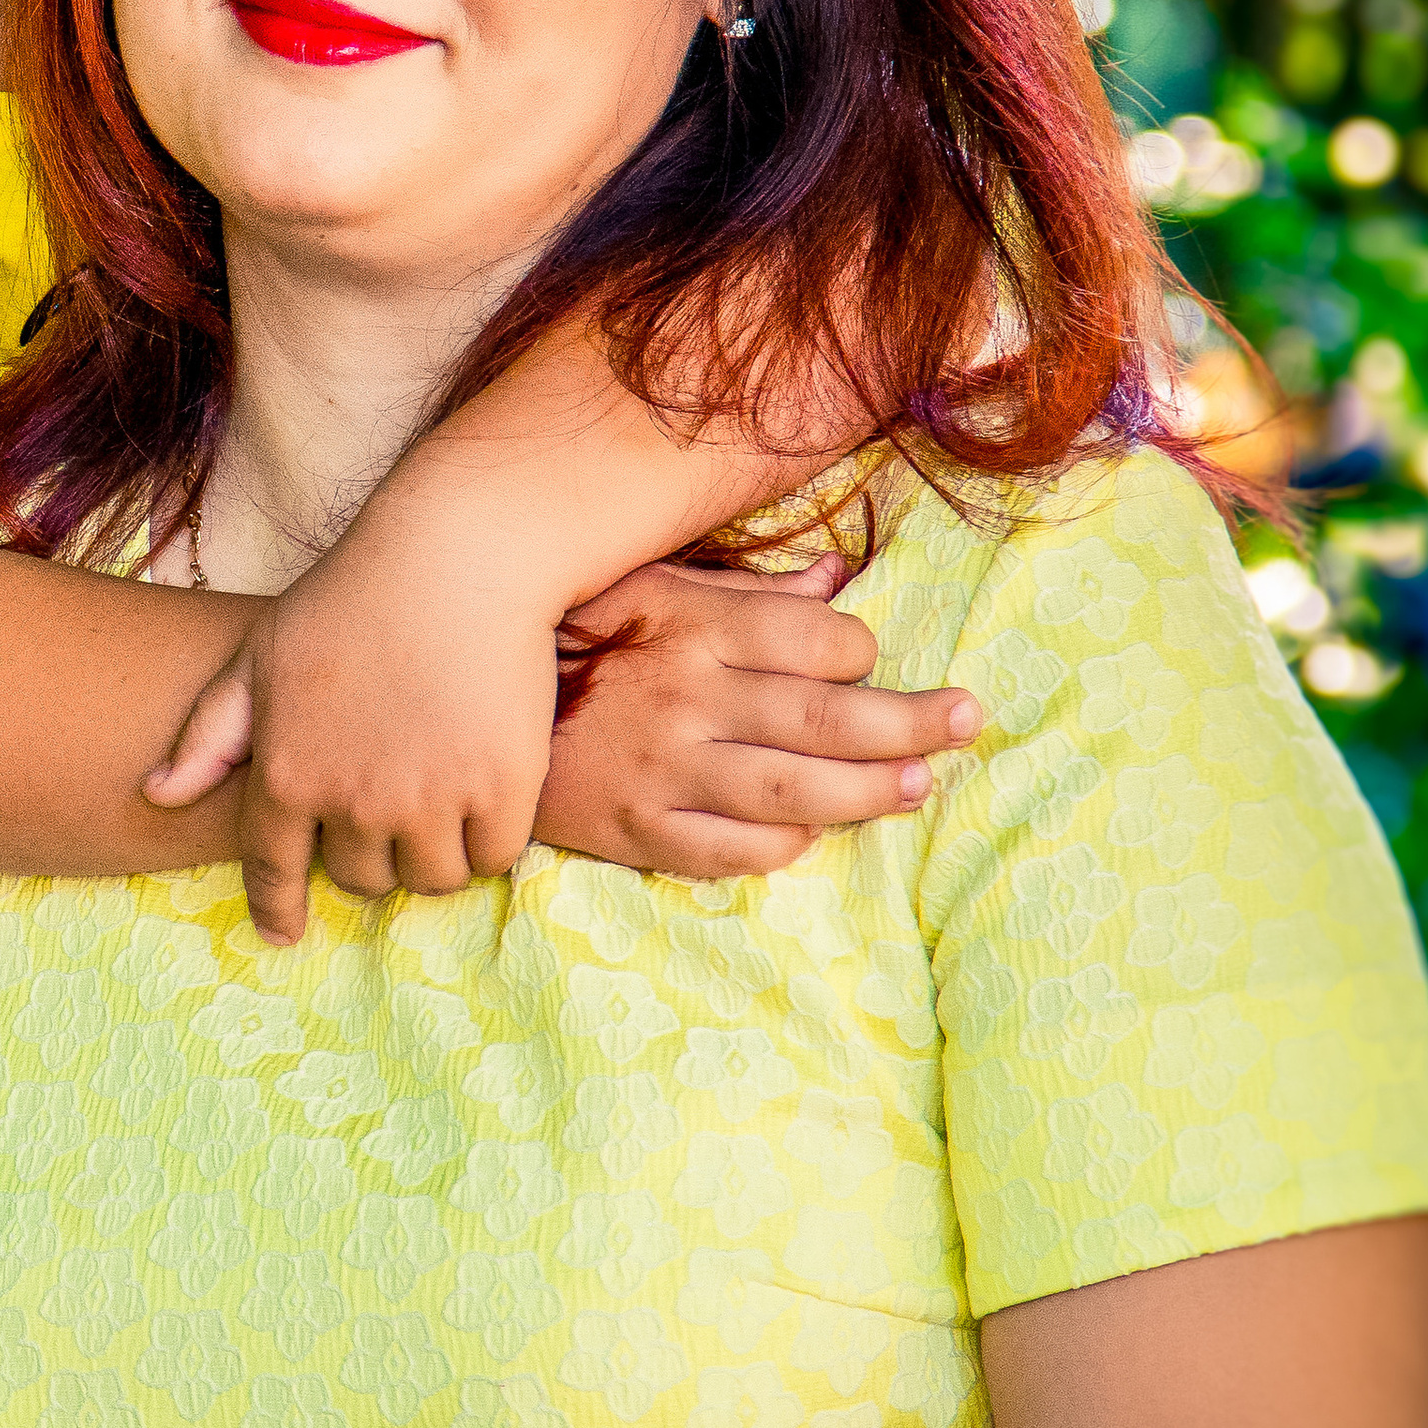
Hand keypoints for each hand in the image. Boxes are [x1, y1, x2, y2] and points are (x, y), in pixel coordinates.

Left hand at [144, 527, 561, 946]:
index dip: (277, 905)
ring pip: (430, 878)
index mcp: (284, 771)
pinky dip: (490, 839)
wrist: (457, 554)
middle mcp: (350, 800)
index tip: (284, 932)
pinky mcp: (499, 791)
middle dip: (373, 856)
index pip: (272, 867)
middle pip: (362, 879)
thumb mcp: (260, 655)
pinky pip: (491, 857)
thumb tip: (155, 795)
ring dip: (435, 855)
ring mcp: (426, 799)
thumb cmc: (352, 596)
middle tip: (394, 812)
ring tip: (444, 806)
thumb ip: (209, 733)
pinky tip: (489, 798)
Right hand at [536, 555, 979, 880]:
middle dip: (912, 721)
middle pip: (828, 719)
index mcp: (693, 627)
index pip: (815, 639)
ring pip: (796, 791)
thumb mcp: (649, 589)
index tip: (870, 657)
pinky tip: (813, 832)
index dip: (859, 648)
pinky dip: (782, 843)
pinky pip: (732, 849)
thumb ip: (746, 592)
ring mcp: (665, 773)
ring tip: (922, 785)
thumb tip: (837, 578)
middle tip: (968, 720)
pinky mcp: (638, 832)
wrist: (459, 715)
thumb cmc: (568, 640)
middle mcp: (689, 699)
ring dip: (872, 791)